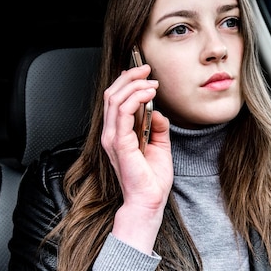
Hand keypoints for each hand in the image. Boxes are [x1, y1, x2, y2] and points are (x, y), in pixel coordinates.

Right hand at [101, 64, 172, 253]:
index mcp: (118, 134)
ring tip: (151, 82)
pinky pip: (123, 112)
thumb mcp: (160, 146)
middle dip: (129, 77)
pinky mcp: (120, 143)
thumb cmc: (152, 179)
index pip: (115, 100)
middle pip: (112, 95)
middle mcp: (111, 134)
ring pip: (115, 99)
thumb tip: (156, 111)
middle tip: (147, 69)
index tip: (144, 73)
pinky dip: (136, 98)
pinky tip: (149, 95)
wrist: (149, 201)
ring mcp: (113, 138)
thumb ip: (157, 127)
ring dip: (134, 85)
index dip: (127, 82)